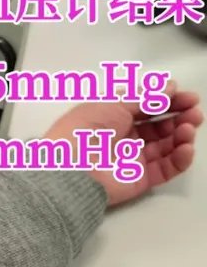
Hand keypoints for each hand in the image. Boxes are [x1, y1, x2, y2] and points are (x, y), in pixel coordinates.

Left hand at [44, 82, 202, 205]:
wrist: (70, 168)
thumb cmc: (86, 129)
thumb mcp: (113, 104)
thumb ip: (144, 97)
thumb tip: (170, 87)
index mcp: (112, 117)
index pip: (147, 107)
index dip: (168, 101)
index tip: (189, 97)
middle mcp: (123, 137)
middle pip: (159, 127)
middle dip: (179, 117)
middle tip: (194, 112)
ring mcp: (132, 158)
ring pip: (166, 147)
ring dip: (182, 136)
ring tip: (189, 127)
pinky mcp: (140, 179)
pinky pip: (166, 169)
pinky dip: (180, 159)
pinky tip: (186, 147)